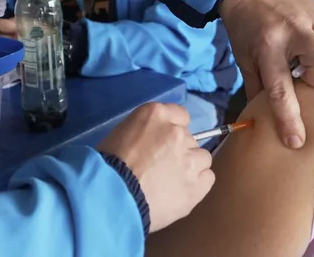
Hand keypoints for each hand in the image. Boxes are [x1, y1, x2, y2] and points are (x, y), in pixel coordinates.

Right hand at [96, 103, 213, 232]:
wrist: (110, 198)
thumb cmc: (106, 167)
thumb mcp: (121, 135)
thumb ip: (145, 133)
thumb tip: (152, 143)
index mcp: (156, 115)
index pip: (180, 116)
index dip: (171, 131)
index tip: (161, 144)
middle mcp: (178, 132)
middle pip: (189, 138)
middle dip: (178, 150)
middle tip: (160, 167)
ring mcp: (190, 159)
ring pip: (202, 158)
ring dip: (190, 167)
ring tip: (171, 182)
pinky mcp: (197, 184)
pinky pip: (207, 178)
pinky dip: (197, 184)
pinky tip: (181, 192)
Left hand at [218, 0, 313, 148]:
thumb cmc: (245, 29)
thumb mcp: (244, 61)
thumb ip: (258, 90)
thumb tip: (267, 123)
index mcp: (266, 47)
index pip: (280, 88)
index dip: (289, 118)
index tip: (297, 141)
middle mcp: (292, 30)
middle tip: (308, 77)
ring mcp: (312, 16)